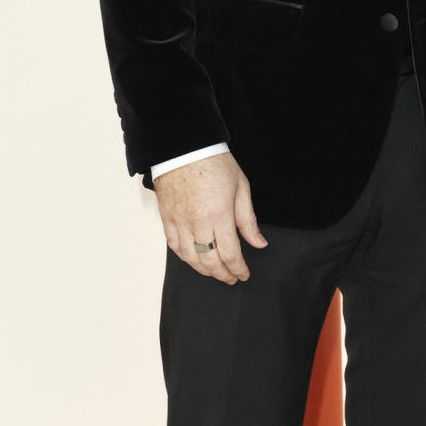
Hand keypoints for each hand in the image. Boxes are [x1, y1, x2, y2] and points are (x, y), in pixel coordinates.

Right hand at [154, 151, 267, 283]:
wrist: (184, 148)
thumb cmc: (214, 163)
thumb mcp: (241, 188)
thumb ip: (248, 220)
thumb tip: (259, 243)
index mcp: (219, 215)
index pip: (230, 254)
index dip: (238, 268)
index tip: (244, 274)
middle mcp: (197, 223)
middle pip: (210, 261)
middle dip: (223, 274)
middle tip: (231, 277)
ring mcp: (179, 222)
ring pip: (190, 258)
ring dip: (204, 269)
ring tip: (215, 272)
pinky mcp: (166, 218)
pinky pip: (174, 246)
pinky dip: (185, 257)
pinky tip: (194, 259)